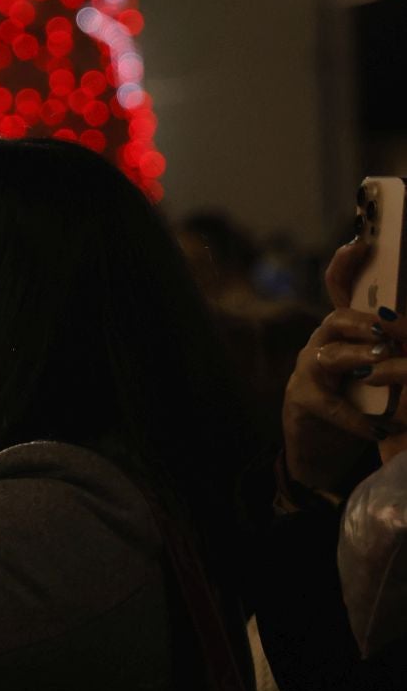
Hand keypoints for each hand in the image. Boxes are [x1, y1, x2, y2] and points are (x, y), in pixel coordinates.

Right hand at [282, 239, 406, 494]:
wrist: (320, 446)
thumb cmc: (354, 402)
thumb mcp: (374, 368)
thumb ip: (387, 344)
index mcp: (340, 330)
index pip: (339, 289)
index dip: (344, 265)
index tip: (358, 244)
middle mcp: (321, 342)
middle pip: (335, 319)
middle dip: (361, 321)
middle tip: (385, 328)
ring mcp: (307, 370)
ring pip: (329, 355)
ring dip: (358, 356)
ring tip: (381, 360)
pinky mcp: (302, 400)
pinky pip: (330, 404)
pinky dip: (356, 417)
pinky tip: (378, 428)